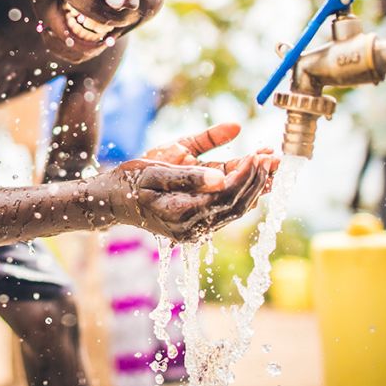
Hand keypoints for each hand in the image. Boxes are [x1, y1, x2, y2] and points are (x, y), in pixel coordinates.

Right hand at [113, 123, 279, 240]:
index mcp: (179, 212)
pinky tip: (256, 176)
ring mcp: (195, 231)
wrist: (113, 201)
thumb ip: (189, 173)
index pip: (224, 195)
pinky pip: (228, 210)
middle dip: (257, 179)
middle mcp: (191, 228)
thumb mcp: (154, 169)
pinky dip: (245, 192)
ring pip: (235, 209)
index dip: (245, 175)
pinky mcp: (198, 227)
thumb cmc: (130, 180)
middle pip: (235, 205)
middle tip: (272, 155)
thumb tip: (223, 176)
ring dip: (256, 186)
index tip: (259, 154)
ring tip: (270, 162)